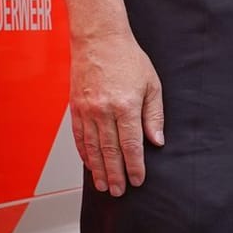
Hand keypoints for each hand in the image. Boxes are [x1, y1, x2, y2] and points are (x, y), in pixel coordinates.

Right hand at [69, 31, 164, 195]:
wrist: (99, 41)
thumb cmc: (128, 59)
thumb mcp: (151, 84)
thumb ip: (154, 115)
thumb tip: (157, 141)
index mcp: (126, 105)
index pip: (131, 144)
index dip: (135, 165)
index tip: (138, 180)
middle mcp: (103, 111)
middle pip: (110, 151)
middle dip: (116, 175)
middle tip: (120, 192)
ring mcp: (87, 111)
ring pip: (92, 149)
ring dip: (99, 170)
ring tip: (105, 186)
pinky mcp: (75, 109)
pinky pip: (79, 138)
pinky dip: (85, 155)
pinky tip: (90, 166)